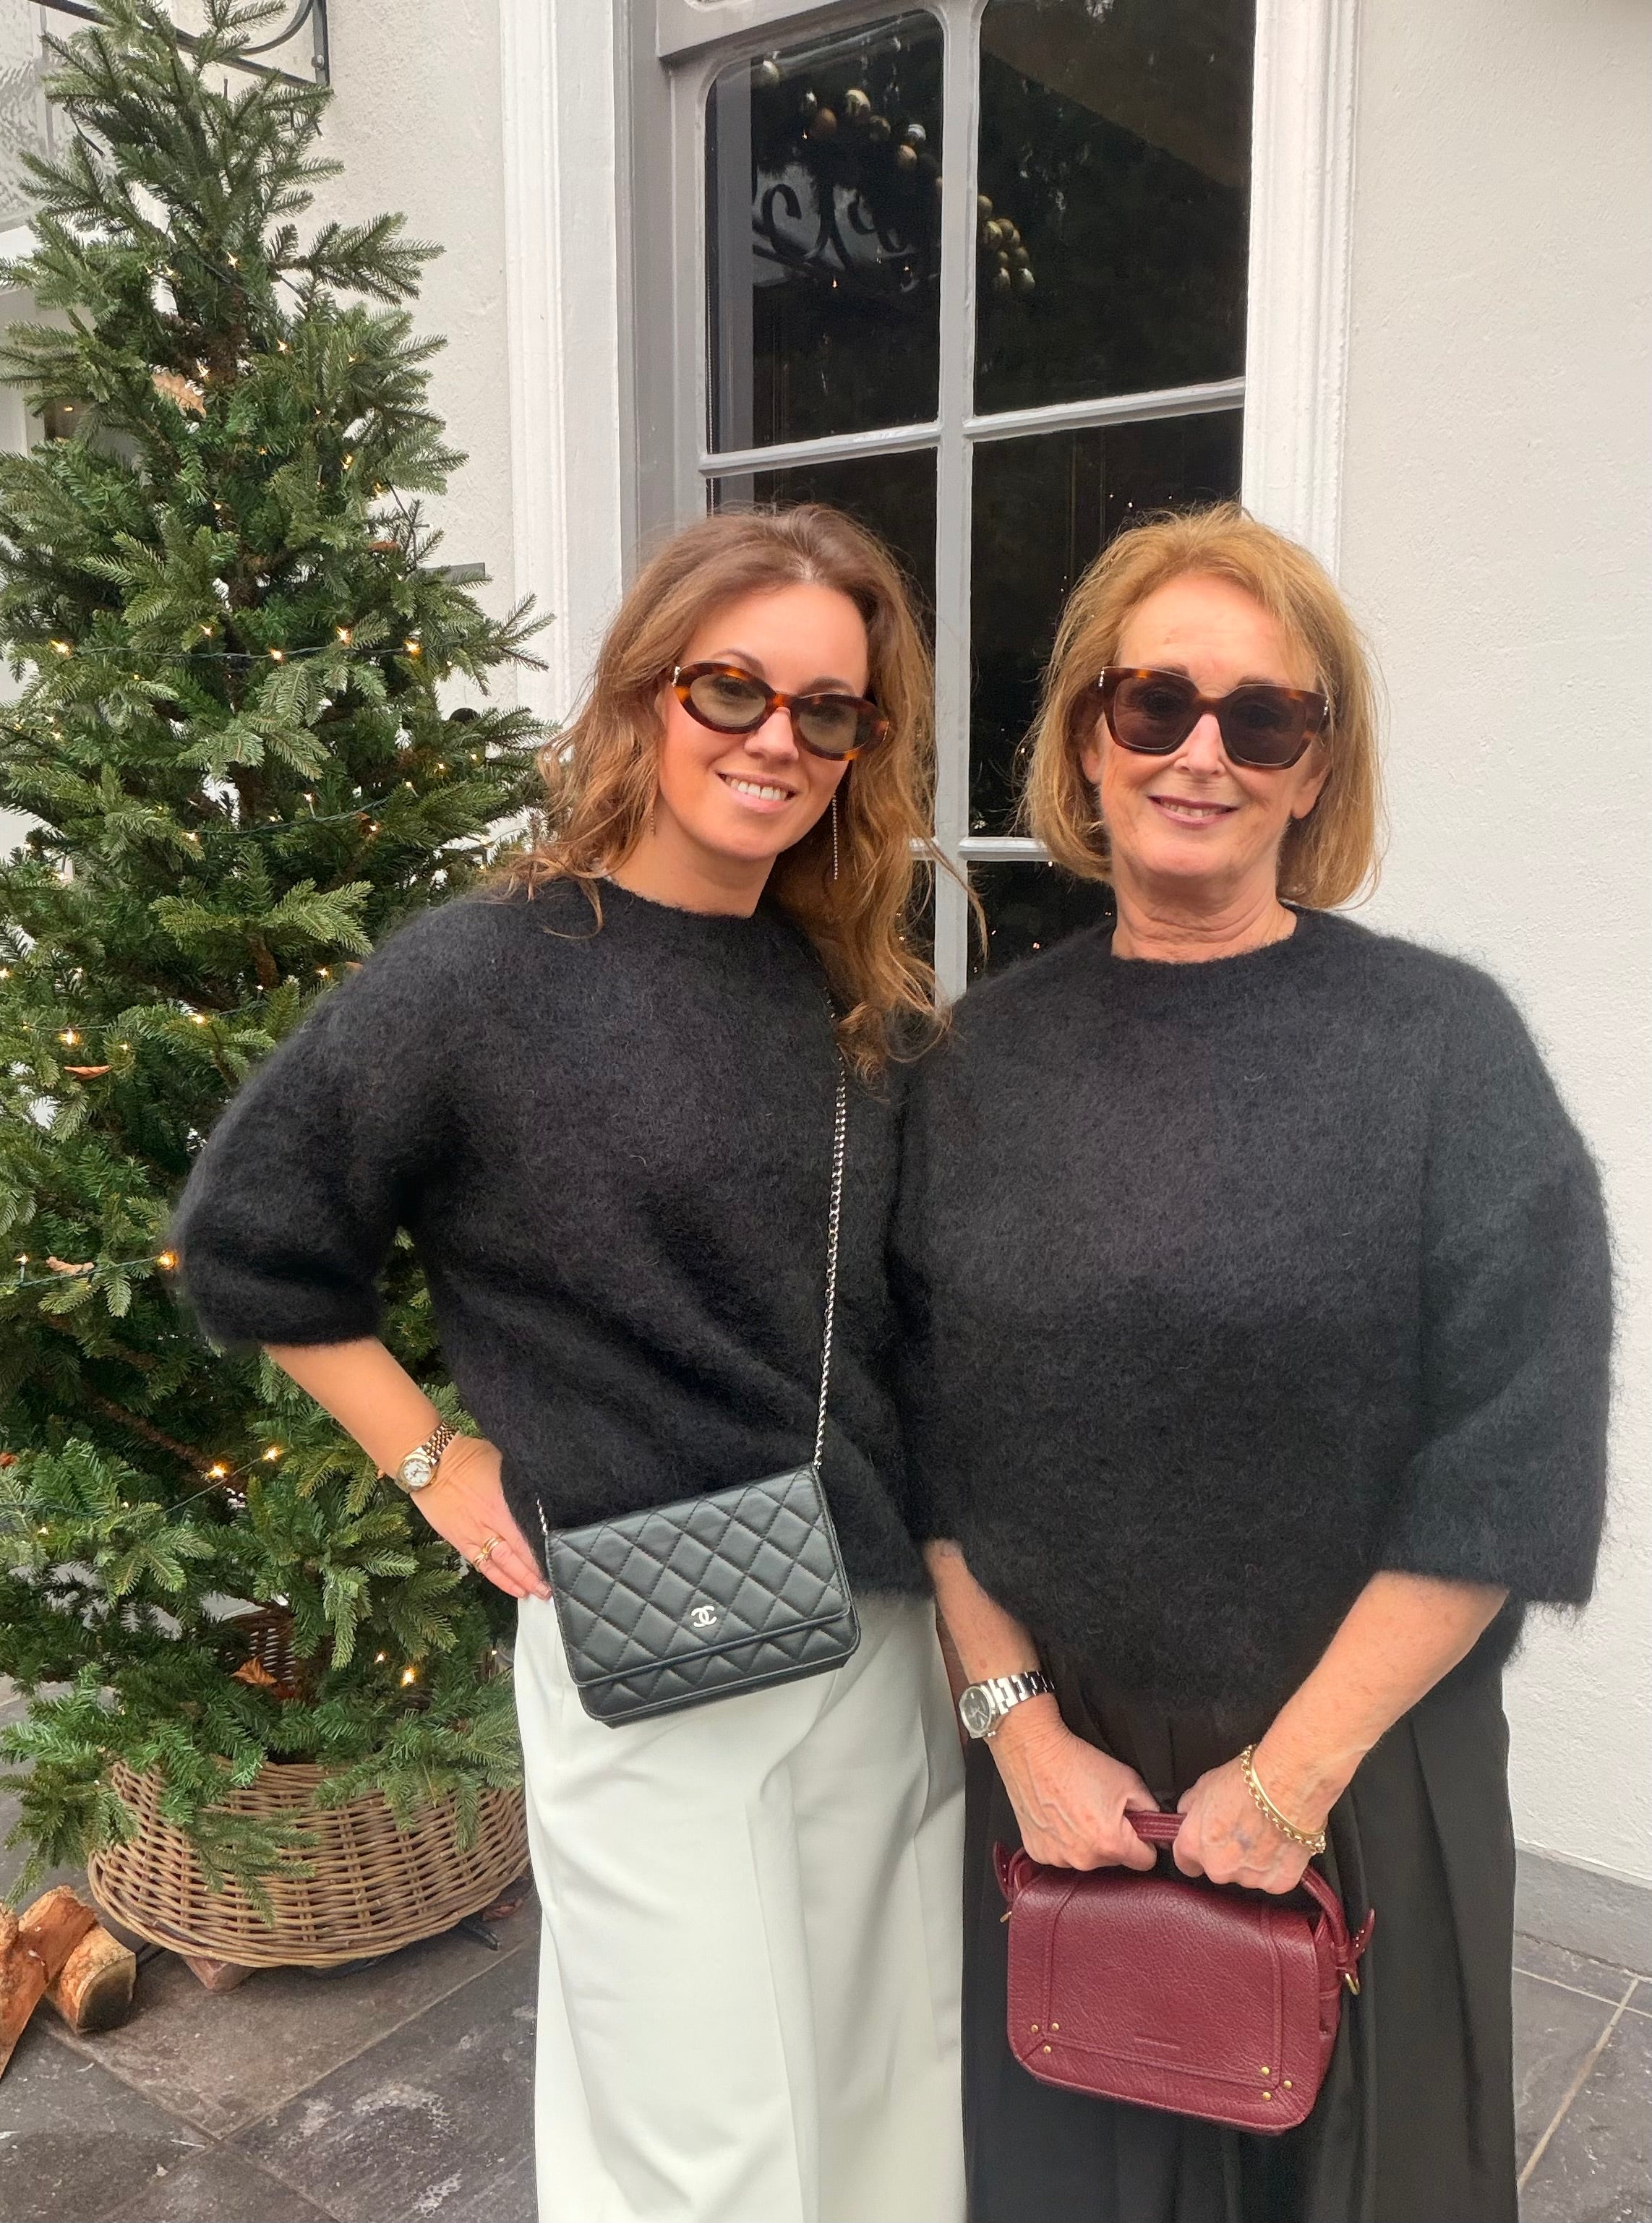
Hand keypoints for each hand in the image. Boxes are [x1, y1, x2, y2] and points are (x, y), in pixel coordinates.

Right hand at [408, 1436, 549, 1601]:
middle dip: (536, 1574)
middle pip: (518, 1556)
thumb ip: (520, 1484)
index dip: (544, 1553)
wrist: (431, 1464)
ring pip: (502, 1566)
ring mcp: (474, 1536)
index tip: (561, 1562)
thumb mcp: (503, 1464)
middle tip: (552, 1588)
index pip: (527, 1537)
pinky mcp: (461, 1541)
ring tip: (538, 1593)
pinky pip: (483, 1566)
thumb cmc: (468, 1456)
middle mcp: (491, 1524)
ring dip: (521, 1581)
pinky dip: (499, 1579)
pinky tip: (514, 1589)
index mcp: (503, 1505)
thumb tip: (541, 1493)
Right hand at [989, 1698, 1159, 1871]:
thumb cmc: (1075, 1761)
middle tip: (1101, 1808)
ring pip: (1087, 1857)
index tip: (1136, 1826)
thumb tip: (1158, 1826)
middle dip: (1113, 1838)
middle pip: (1114, 1860)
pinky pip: (1061, 1853)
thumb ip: (1150, 1809)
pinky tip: (1059, 1816)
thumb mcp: (1128, 1779)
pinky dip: (1063, 1839)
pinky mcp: (1038, 1852)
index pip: (1145, 1860)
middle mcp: (1083, 1858)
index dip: (1145, 1841)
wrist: (1034, 1750)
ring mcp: (1057, 1858)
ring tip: (1077, 1809)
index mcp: (1110, 1843)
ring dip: (1087, 1841)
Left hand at [1173, 1755, 1319, 1893]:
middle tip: (1243, 1829)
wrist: (1288, 1783)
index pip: (1185, 1862)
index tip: (1207, 1843)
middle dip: (1228, 1854)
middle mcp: (1218, 1867)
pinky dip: (1278, 1866)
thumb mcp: (1204, 1785)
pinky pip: (1274, 1879)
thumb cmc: (1248, 1781)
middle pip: (1218, 1869)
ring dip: (1254, 1861)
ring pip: (1247, 1875)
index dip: (1196, 1852)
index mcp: (1194, 1844)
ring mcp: (1249, 1878)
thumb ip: (1191, 1808)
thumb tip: (1188, 1814)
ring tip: (1266, 1832)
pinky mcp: (1278, 1883)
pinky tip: (1282, 1842)